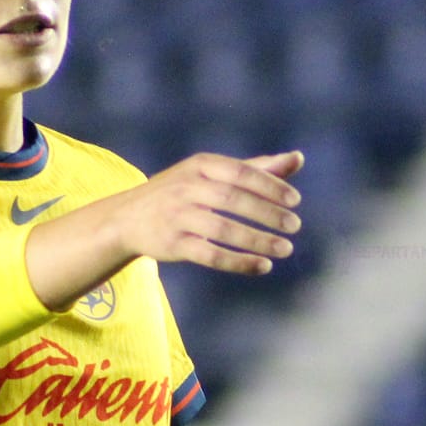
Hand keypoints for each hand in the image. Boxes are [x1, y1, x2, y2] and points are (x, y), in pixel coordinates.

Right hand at [25, 150, 303, 310]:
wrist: (127, 218)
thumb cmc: (184, 192)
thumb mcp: (214, 174)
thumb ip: (256, 168)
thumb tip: (298, 158)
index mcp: (201, 166)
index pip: (240, 172)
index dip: (269, 186)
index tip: (295, 201)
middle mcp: (187, 187)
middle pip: (232, 200)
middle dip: (266, 213)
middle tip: (295, 226)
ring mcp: (177, 216)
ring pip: (222, 229)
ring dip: (256, 240)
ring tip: (285, 249)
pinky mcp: (172, 244)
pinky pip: (209, 254)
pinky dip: (237, 262)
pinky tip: (262, 266)